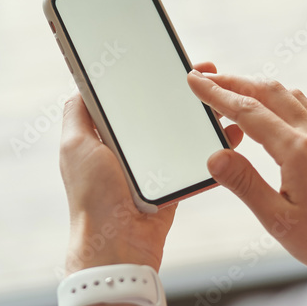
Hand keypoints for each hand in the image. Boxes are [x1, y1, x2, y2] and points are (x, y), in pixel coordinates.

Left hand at [59, 62, 243, 274]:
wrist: (118, 246)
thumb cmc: (92, 197)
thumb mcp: (75, 146)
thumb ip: (78, 113)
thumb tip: (83, 84)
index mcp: (104, 135)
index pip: (130, 97)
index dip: (149, 77)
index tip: (169, 60)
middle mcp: (128, 148)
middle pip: (160, 111)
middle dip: (184, 93)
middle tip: (209, 75)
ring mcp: (153, 167)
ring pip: (182, 132)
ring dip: (203, 117)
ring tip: (225, 100)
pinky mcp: (173, 184)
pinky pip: (197, 160)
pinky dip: (215, 148)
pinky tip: (231, 133)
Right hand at [186, 71, 306, 274]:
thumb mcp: (279, 221)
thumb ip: (245, 185)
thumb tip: (216, 157)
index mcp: (298, 151)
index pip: (248, 111)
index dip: (217, 94)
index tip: (195, 81)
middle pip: (269, 92)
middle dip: (234, 82)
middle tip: (206, 78)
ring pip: (290, 96)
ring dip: (258, 88)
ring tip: (234, 92)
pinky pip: (306, 109)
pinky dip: (281, 100)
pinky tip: (274, 113)